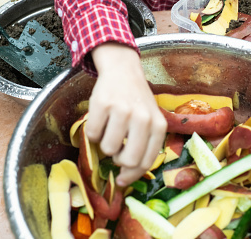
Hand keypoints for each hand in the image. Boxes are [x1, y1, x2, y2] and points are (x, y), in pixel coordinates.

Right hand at [87, 42, 166, 186]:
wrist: (123, 71)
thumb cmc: (137, 101)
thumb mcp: (150, 120)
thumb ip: (145, 145)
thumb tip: (126, 177)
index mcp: (158, 126)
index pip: (146, 162)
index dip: (132, 176)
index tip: (122, 180)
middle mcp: (143, 119)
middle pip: (128, 161)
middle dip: (118, 161)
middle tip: (116, 150)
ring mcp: (122, 111)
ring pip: (108, 149)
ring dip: (105, 144)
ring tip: (110, 129)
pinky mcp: (103, 104)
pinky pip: (92, 134)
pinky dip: (93, 131)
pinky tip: (101, 119)